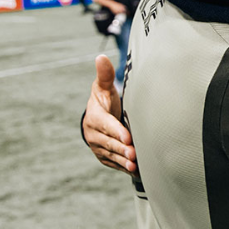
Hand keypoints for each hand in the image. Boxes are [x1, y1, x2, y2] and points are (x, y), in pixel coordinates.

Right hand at [84, 55, 137, 175]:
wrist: (97, 117)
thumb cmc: (105, 99)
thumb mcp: (104, 87)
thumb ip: (105, 75)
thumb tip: (101, 57)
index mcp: (95, 116)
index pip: (105, 125)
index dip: (116, 131)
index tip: (128, 137)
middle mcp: (94, 134)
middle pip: (109, 143)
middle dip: (121, 149)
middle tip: (134, 154)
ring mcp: (98, 147)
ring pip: (111, 155)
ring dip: (123, 161)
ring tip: (135, 165)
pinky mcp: (104, 157)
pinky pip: (113, 163)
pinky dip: (122, 167)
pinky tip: (135, 171)